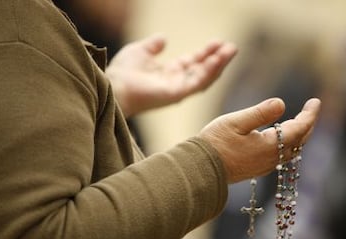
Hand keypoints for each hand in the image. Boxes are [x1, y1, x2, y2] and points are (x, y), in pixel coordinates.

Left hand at [106, 34, 236, 116]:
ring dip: (218, 65)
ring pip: (204, 78)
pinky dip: (209, 72)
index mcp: (168, 73)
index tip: (218, 42)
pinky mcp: (177, 94)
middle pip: (202, 70)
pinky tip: (217, 60)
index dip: (205, 53)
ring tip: (231, 51)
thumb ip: (154, 46)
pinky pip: (197, 83)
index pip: (192, 63)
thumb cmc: (122, 71)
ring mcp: (178, 90)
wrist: (114, 85)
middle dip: (217, 59)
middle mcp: (176, 82)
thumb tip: (164, 37)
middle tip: (232, 47)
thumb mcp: (140, 51)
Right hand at [199, 98, 321, 182]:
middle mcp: (271, 158)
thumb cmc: (215, 143)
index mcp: (270, 146)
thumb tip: (282, 103)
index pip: (299, 129)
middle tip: (310, 109)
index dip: (310, 115)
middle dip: (307, 124)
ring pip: (291, 150)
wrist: (201, 169)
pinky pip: (281, 155)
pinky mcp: (257, 168)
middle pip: (299, 141)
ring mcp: (265, 165)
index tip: (315, 101)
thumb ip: (260, 113)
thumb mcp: (236, 122)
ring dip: (298, 135)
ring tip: (299, 120)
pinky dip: (287, 143)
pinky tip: (280, 136)